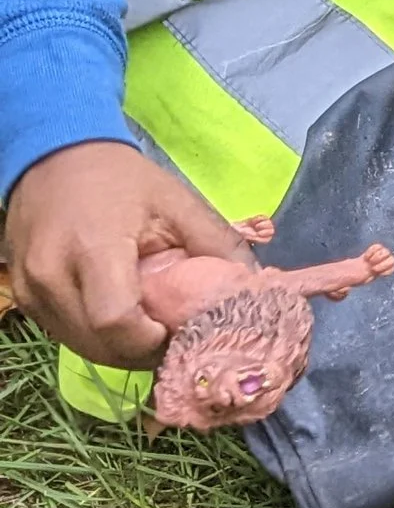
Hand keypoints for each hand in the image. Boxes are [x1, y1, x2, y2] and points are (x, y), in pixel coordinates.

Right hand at [3, 141, 251, 368]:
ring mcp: (30, 290)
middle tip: (175, 336)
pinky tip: (124, 320)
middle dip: (143, 351)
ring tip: (153, 328)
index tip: (178, 329)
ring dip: (120, 349)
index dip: (151, 339)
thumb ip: (218, 245)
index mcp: (93, 249)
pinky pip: (64, 334)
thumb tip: (256, 286)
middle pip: (99, 344)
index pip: (116, 321)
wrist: (55, 156)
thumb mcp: (178, 203)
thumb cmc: (121, 179)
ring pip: (81, 346)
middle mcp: (51, 276)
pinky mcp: (23, 297)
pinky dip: (97, 337)